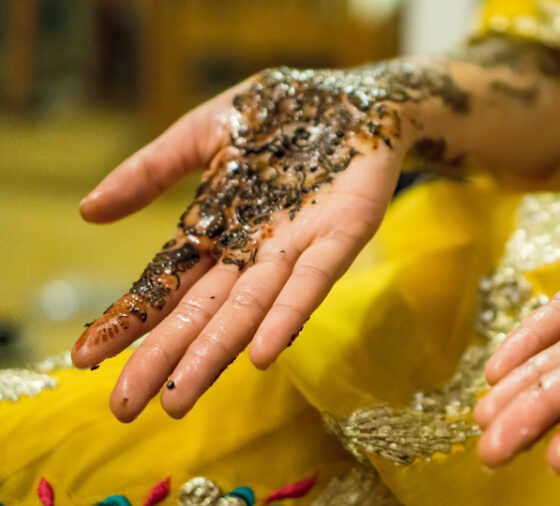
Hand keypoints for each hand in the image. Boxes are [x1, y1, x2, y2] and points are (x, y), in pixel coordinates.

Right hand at [73, 63, 461, 420]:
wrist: (354, 96)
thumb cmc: (279, 116)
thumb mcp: (204, 133)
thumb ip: (150, 171)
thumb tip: (86, 212)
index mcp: (216, 229)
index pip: (166, 283)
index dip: (131, 319)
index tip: (86, 357)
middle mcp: (253, 250)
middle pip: (203, 312)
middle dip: (165, 358)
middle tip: (126, 409)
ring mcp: (297, 248)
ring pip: (251, 309)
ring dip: (215, 353)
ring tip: (179, 398)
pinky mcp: (343, 235)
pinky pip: (314, 281)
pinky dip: (288, 315)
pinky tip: (262, 353)